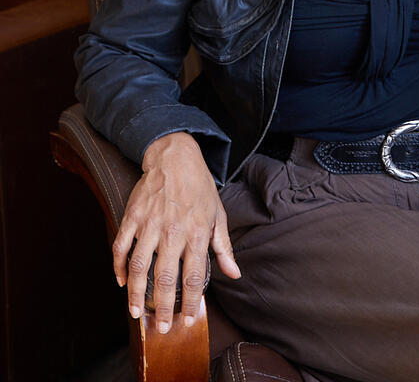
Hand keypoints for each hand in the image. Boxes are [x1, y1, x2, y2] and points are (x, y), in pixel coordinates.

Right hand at [112, 132, 240, 332]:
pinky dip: (119, 267)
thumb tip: (234, 273)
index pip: (194, 276)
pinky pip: (122, 247)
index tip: (188, 320)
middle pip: (166, 278)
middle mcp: (173, 231)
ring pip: (140, 267)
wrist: (174, 156)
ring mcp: (150, 224)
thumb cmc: (199, 187)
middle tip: (162, 327)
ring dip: (136, 294)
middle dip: (164, 307)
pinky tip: (122, 282)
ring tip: (137, 313)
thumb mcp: (218, 214)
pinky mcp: (132, 216)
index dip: (191, 301)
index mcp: (197, 232)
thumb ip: (224, 247)